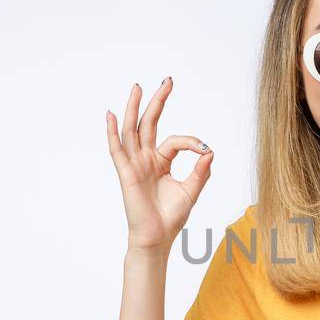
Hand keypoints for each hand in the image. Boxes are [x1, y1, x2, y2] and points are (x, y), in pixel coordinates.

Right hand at [105, 77, 211, 250]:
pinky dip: (112, 132)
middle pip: (149, 124)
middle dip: (158, 102)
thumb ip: (200, 171)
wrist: (157, 238)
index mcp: (160, 162)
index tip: (204, 149)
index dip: (190, 142)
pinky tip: (110, 115)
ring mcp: (135, 165)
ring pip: (132, 130)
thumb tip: (209, 150)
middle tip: (167, 81)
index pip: (174, 140)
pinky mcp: (127, 173)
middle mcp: (145, 159)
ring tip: (138, 87)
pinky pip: (117, 150)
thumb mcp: (191, 191)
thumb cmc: (171, 217)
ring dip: (134, 108)